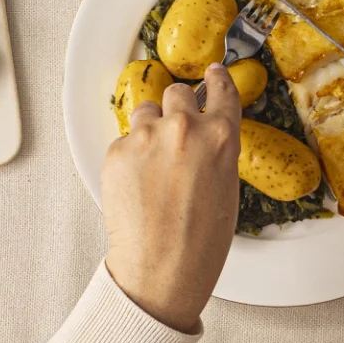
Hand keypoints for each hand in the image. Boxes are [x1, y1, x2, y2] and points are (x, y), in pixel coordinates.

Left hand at [101, 65, 240, 332]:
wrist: (161, 267)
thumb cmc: (200, 241)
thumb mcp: (227, 188)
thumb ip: (215, 151)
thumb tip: (203, 136)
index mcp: (221, 136)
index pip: (221, 90)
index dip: (216, 81)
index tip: (213, 74)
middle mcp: (184, 127)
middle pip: (177, 92)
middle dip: (177, 108)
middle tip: (176, 132)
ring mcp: (147, 136)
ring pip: (146, 111)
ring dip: (150, 128)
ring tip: (153, 164)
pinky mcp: (117, 149)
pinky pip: (125, 138)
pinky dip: (130, 154)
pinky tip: (137, 182)